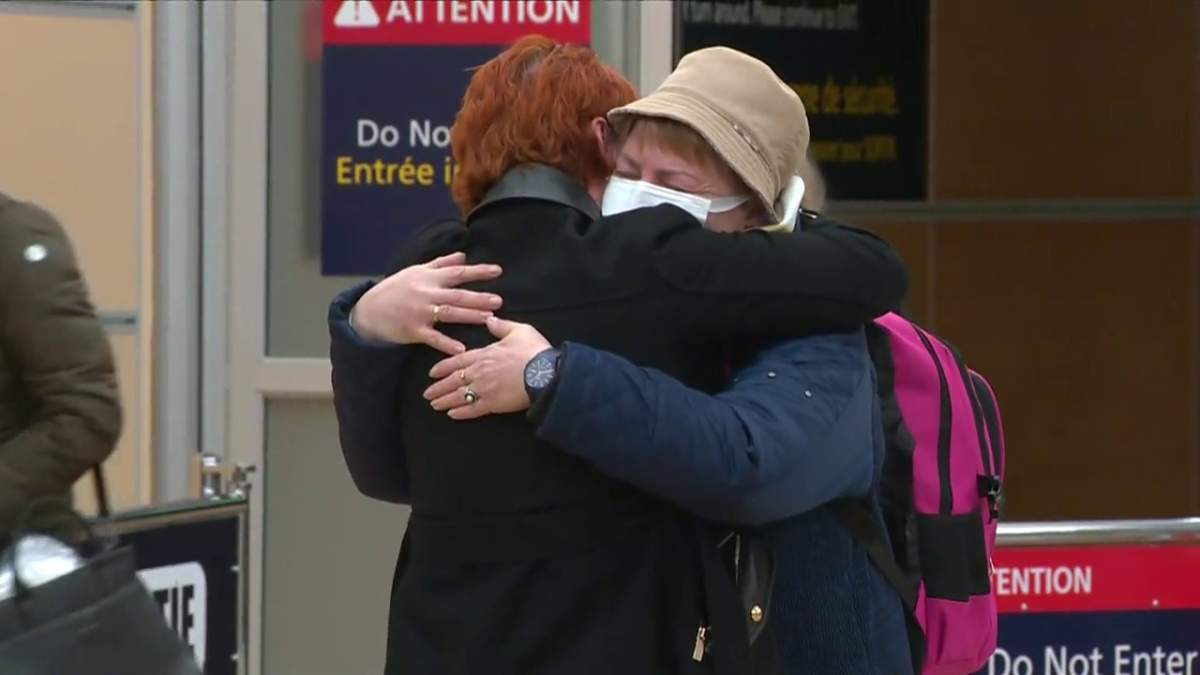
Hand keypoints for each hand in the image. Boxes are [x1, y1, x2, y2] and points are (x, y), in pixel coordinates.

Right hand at [351, 252, 503, 354]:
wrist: (368, 309)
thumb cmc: (395, 289)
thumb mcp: (416, 271)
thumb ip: (441, 264)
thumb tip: (463, 255)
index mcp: (429, 277)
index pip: (457, 272)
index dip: (478, 271)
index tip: (498, 271)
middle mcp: (426, 293)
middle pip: (457, 294)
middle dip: (478, 297)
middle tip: (498, 301)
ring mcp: (420, 312)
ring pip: (448, 313)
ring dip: (469, 315)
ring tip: (488, 318)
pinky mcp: (413, 330)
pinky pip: (432, 337)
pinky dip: (446, 343)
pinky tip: (461, 349)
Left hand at [423, 317, 550, 419]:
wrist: (546, 372)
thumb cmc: (534, 351)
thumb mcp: (519, 331)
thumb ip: (501, 326)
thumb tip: (490, 320)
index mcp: (484, 354)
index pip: (457, 361)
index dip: (443, 367)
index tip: (432, 373)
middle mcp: (479, 372)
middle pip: (453, 380)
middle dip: (438, 387)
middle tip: (427, 394)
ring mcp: (485, 389)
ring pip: (459, 396)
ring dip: (445, 401)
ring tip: (434, 405)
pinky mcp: (494, 404)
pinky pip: (472, 410)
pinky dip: (461, 412)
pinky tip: (452, 414)